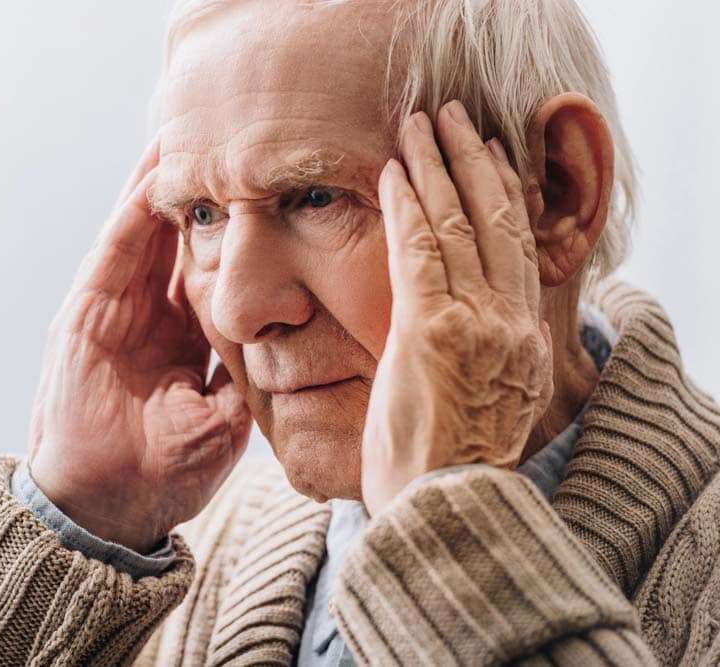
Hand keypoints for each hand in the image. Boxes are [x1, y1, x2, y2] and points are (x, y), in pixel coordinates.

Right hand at [28, 138, 252, 552]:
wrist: (106, 505)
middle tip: (235, 142)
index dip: (240, 235)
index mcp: (186, 342)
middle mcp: (153, 318)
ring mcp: (117, 310)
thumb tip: (290, 342)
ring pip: (149, 231)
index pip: (215, 273)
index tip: (271, 196)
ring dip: (170, 186)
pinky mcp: (87, 309)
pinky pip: (116, 248)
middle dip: (206, 197)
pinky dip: (136, 207)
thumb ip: (248, 376)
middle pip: (183, 241)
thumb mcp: (226, 419)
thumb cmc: (167, 474)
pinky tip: (157, 167)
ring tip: (195, 133)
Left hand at [361, 101, 553, 515]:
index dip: (502, 196)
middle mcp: (511, 324)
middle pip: (496, 222)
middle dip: (472, 162)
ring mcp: (476, 324)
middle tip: (454, 118)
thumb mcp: (485, 408)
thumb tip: (459, 330)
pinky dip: (407, 207)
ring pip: (459, 225)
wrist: (446, 515)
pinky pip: (419, 250)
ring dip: (437, 167)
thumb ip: (480, 358)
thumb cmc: (450, 472)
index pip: (517, 249)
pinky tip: (393, 174)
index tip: (487, 158)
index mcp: (525, 342)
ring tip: (420, 125)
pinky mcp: (431, 331)